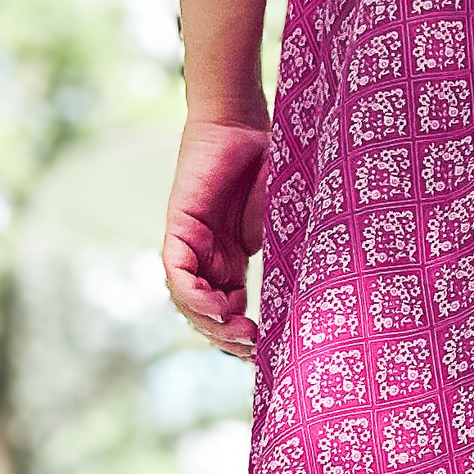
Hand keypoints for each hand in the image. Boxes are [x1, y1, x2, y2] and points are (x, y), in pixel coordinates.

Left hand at [161, 115, 267, 361]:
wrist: (244, 122)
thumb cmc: (270, 162)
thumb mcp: (282, 219)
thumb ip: (280, 251)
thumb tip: (296, 292)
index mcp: (231, 260)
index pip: (229, 310)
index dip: (242, 336)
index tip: (267, 351)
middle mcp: (209, 258)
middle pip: (207, 313)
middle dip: (228, 339)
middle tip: (254, 351)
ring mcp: (192, 245)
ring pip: (188, 301)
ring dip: (211, 325)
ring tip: (240, 335)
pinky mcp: (179, 228)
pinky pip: (177, 273)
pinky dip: (193, 296)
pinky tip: (217, 309)